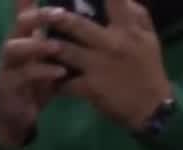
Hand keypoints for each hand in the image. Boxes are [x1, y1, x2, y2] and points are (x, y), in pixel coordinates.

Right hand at [0, 0, 68, 149]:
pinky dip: (42, 72)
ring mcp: (7, 67)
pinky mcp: (7, 87)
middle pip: (18, 26)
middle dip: (37, 17)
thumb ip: (53, 37)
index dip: (31, 3)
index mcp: (22, 39)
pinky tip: (61, 72)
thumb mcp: (44, 57)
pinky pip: (23, 76)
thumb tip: (70, 16)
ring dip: (37, 45)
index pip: (25, 14)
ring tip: (58, 46)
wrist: (12, 117)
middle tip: (60, 13)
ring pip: (13, 49)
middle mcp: (11, 49)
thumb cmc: (32, 82)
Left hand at [48, 0, 172, 130]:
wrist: (149, 105)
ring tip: (32, 43)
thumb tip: (122, 0)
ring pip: (64, 51)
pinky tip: (42, 77)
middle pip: (78, 25)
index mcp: (128, 29)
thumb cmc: (147, 67)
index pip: (115, 3)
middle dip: (57, 17)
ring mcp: (98, 66)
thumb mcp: (148, 38)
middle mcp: (112, 44)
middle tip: (42, 12)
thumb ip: (136, 16)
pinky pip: (64, 82)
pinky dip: (52, 80)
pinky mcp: (90, 87)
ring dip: (46, 47)